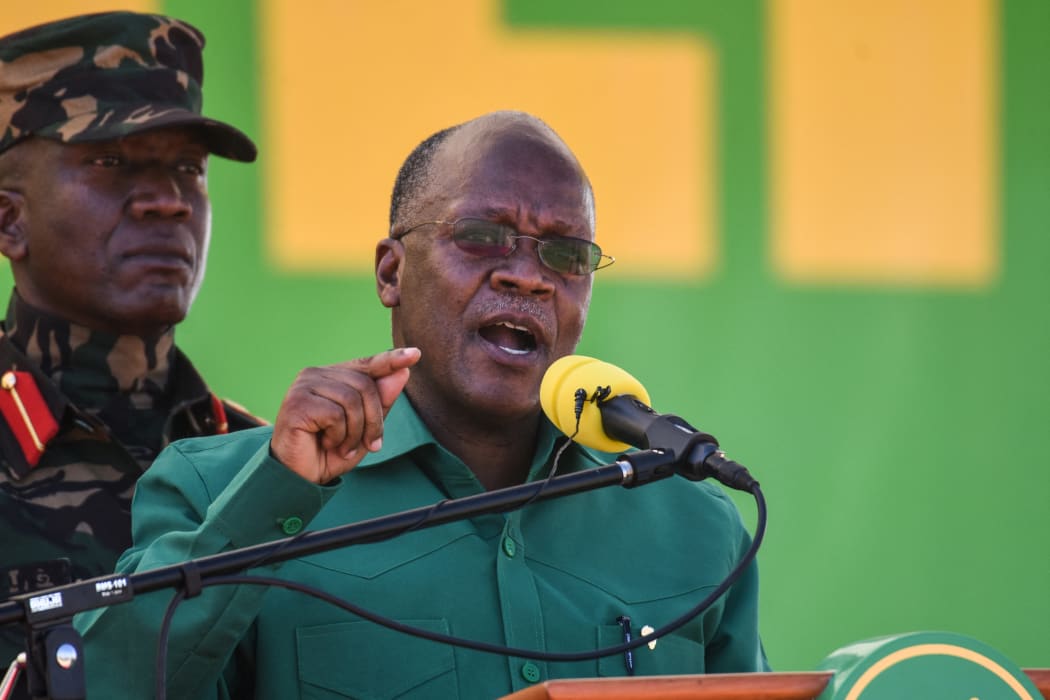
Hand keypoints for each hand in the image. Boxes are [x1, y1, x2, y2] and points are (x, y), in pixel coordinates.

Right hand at [270, 347, 420, 482]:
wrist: (299, 478)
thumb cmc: (330, 451)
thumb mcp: (365, 428)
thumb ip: (381, 402)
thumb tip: (402, 373)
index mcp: (333, 377)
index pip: (368, 364)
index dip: (392, 360)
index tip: (416, 354)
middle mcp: (316, 374)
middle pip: (366, 385)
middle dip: (374, 420)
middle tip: (369, 444)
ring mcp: (304, 386)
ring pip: (352, 400)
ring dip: (356, 432)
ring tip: (343, 446)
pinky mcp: (297, 402)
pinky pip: (335, 414)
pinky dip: (339, 436)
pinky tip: (327, 443)